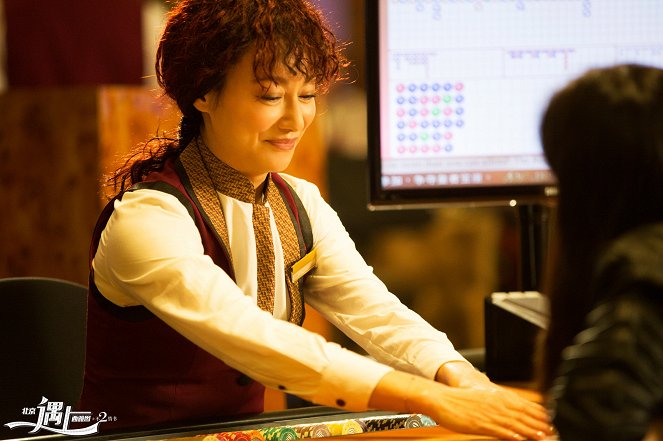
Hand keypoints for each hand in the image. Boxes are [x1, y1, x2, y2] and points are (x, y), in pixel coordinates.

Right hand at [419, 379, 551, 439]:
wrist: (441, 399)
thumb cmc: (459, 400)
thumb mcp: (481, 398)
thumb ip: (497, 403)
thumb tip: (510, 409)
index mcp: (497, 396)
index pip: (523, 404)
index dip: (538, 413)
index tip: (550, 420)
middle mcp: (496, 403)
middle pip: (522, 414)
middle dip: (538, 423)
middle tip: (552, 431)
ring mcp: (489, 414)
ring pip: (514, 423)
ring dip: (530, 430)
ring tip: (543, 436)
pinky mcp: (480, 424)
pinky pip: (499, 430)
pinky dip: (511, 434)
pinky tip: (520, 438)